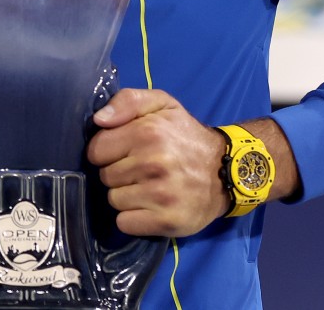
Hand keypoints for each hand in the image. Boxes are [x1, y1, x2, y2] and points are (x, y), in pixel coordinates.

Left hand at [87, 88, 227, 237]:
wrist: (227, 171)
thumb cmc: (186, 136)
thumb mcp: (162, 104)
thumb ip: (127, 101)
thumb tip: (99, 120)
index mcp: (148, 133)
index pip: (96, 151)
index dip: (108, 151)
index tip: (126, 151)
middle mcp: (154, 164)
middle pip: (105, 177)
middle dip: (119, 173)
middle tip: (143, 169)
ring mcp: (161, 195)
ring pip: (114, 200)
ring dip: (126, 196)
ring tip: (149, 187)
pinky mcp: (167, 221)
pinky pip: (125, 223)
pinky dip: (133, 218)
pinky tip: (151, 206)